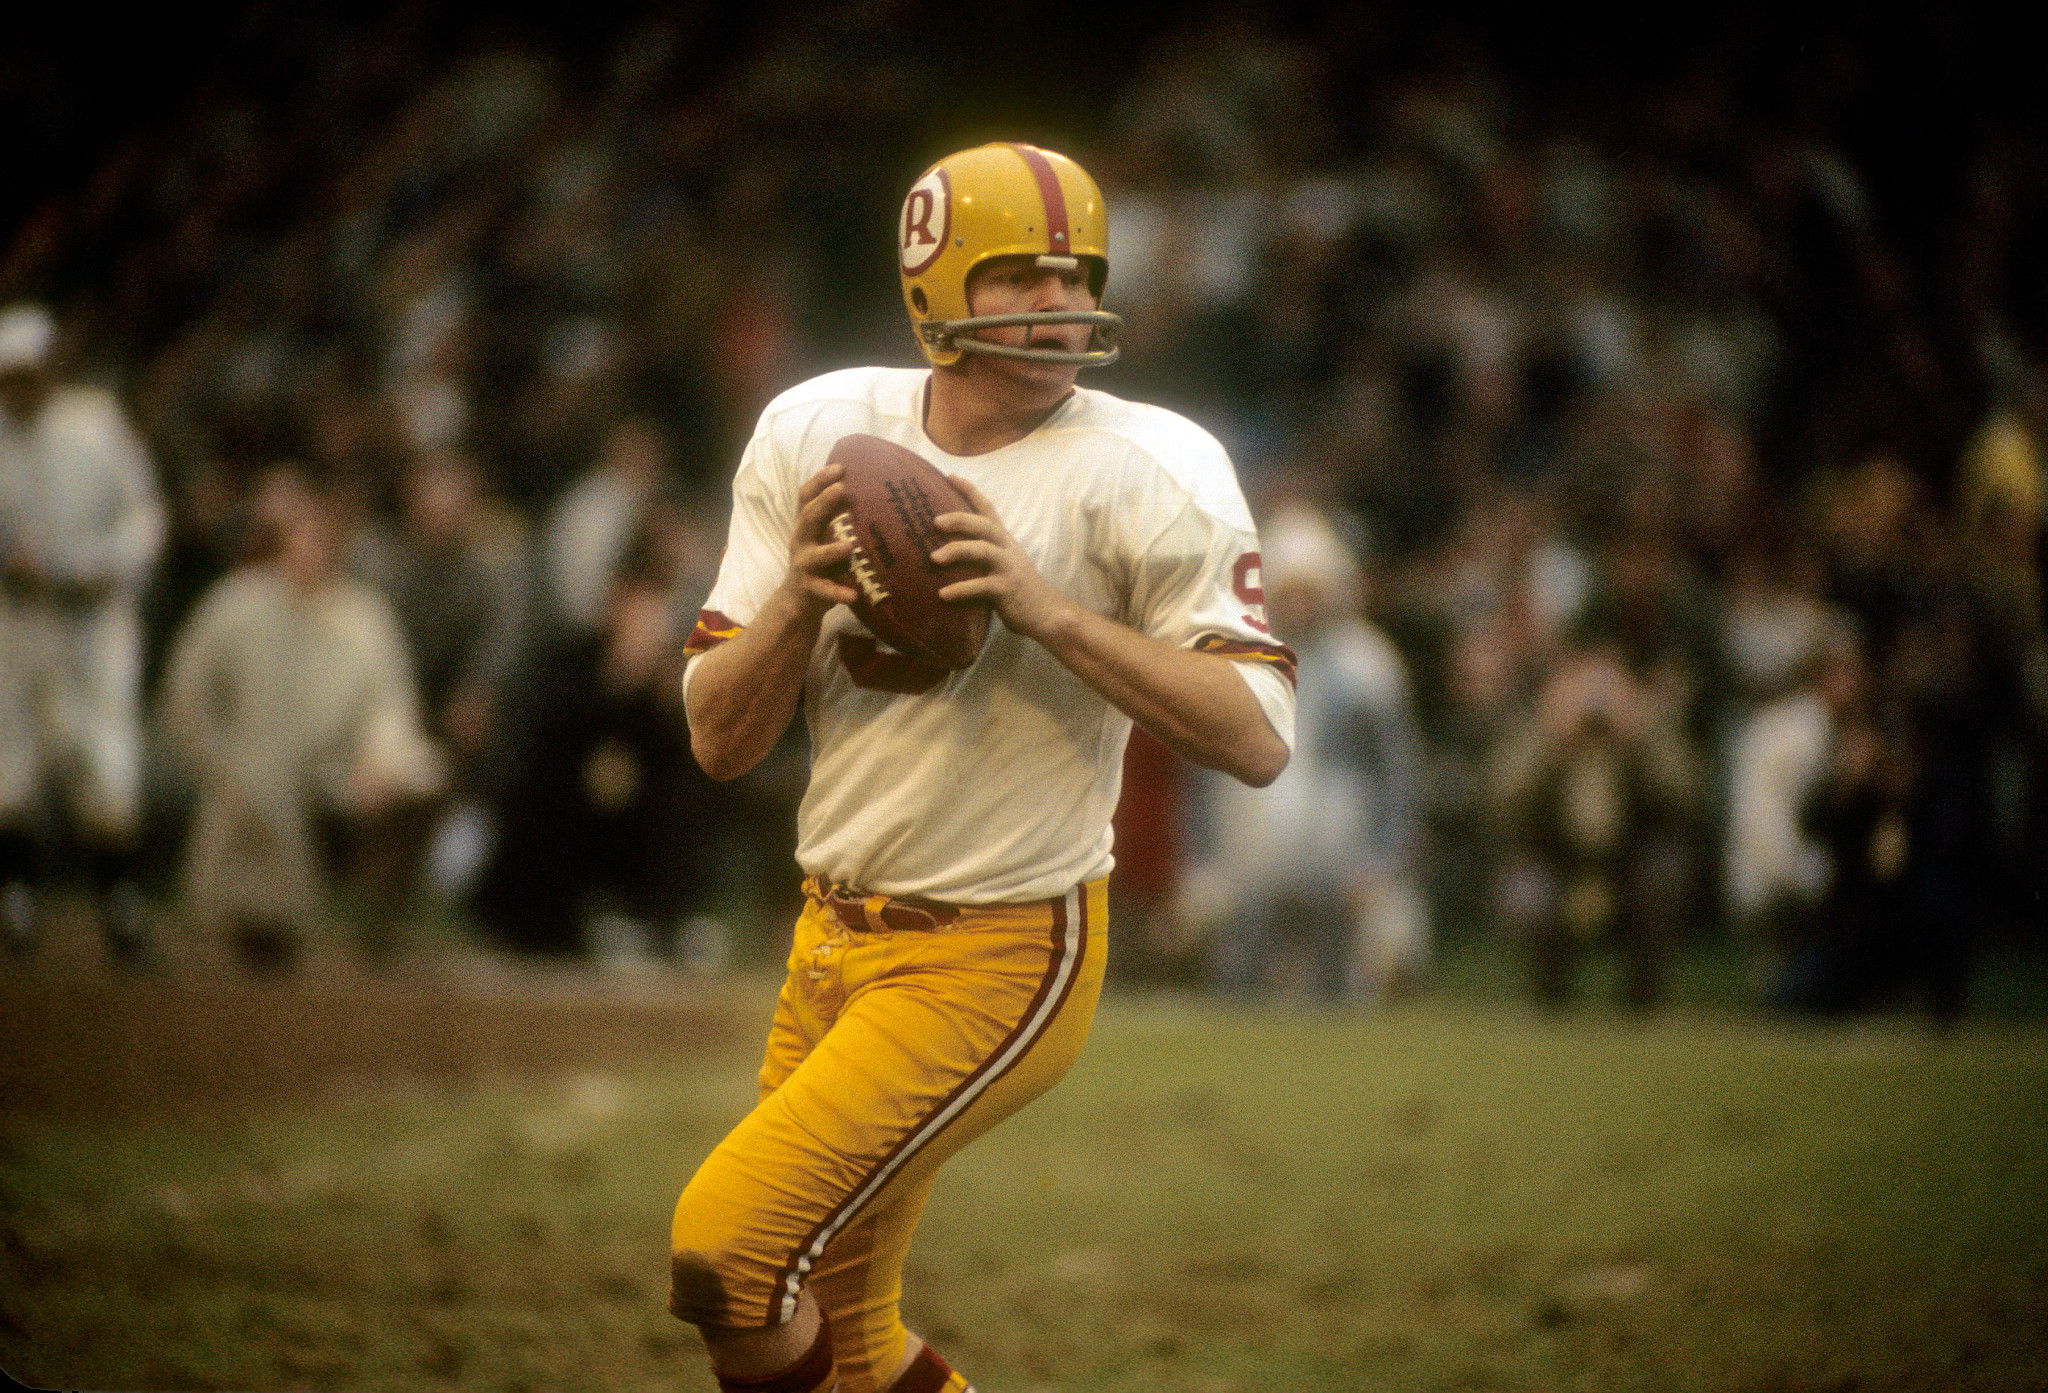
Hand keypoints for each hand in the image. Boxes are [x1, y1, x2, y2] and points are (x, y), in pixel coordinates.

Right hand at [776, 463, 857, 616]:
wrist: (798, 601)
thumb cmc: (821, 563)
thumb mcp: (826, 537)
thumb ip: (839, 519)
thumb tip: (872, 494)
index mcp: (806, 525)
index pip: (806, 496)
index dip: (820, 480)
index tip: (840, 467)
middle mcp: (801, 541)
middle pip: (808, 517)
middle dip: (824, 502)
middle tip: (842, 489)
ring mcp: (803, 565)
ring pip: (815, 555)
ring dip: (831, 550)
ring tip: (849, 546)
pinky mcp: (809, 588)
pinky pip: (824, 591)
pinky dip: (838, 592)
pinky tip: (853, 595)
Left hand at [931, 475, 1074, 640]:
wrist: (1048, 614)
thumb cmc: (1019, 591)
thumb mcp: (1003, 567)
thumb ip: (983, 557)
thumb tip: (947, 553)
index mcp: (1004, 542)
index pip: (987, 509)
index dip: (970, 491)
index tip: (950, 476)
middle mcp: (1007, 550)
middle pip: (984, 525)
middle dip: (959, 519)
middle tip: (935, 522)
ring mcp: (1008, 568)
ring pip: (982, 550)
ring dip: (956, 551)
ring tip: (933, 559)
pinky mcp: (1007, 589)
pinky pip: (982, 586)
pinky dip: (961, 590)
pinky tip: (943, 594)